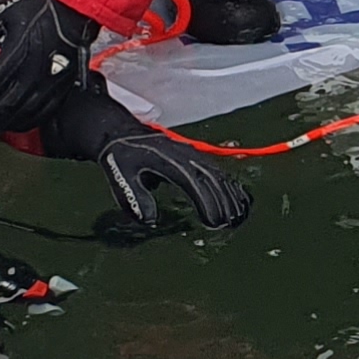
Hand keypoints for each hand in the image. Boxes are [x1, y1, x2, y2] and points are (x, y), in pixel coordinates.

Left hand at [0, 0, 101, 141]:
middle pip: (2, 110)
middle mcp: (34, 74)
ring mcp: (49, 85)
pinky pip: (41, 116)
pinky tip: (11, 126)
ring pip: (21, 117)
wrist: (76, 11)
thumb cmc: (39, 10)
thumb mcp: (3, 10)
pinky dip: (22, 125)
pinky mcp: (61, 90)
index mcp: (17, 53)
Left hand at [93, 130, 249, 234]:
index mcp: (168, 160)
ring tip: (238, 216)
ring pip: (218, 174)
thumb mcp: (120, 175)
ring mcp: (191, 154)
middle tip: (229, 224)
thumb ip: (133, 197)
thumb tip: (149, 219)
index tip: (213, 221)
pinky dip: (229, 184)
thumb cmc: (121, 156)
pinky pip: (217, 170)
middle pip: (211, 179)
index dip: (206, 201)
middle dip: (223, 202)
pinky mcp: (194, 156)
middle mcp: (184, 155)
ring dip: (230, 194)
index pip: (193, 182)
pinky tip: (237, 197)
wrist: (122, 133)